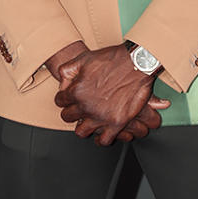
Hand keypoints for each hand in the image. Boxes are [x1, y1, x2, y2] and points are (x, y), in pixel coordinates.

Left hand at [51, 44, 170, 145]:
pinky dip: (101, 139)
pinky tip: (101, 133)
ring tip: (89, 121)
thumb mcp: (84, 58)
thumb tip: (62, 86)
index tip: (69, 99)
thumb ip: (67, 71)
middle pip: (67, 117)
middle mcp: (86, 106)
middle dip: (72, 112)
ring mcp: (101, 117)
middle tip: (79, 109)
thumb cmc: (112, 59)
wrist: (137, 63)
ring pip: (81, 132)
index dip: (64, 99)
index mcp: (76, 91)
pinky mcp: (117, 123)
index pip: (60, 101)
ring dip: (83, 127)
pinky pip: (103, 140)